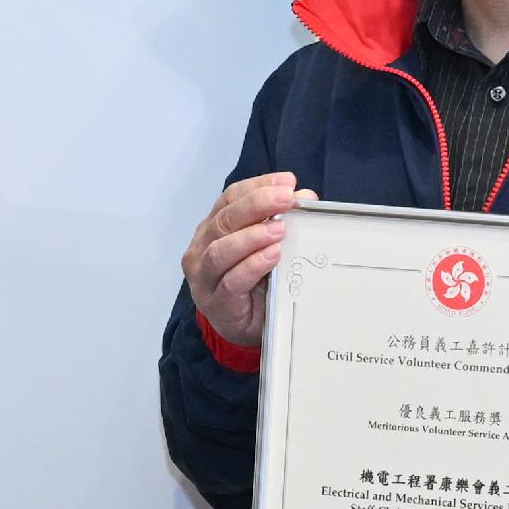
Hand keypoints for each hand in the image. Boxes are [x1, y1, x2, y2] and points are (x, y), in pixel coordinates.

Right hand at [183, 173, 308, 347]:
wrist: (245, 326)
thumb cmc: (255, 281)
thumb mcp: (269, 246)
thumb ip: (283, 220)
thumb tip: (306, 196)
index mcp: (213, 226)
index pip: (230, 197)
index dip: (257, 186)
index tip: (287, 182)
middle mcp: (202, 246)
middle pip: (225, 219)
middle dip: (257, 205)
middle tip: (286, 198)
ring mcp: (204, 276)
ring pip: (220, 250)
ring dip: (252, 236)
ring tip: (279, 229)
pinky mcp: (215, 301)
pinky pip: (231, 281)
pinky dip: (252, 266)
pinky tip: (272, 256)